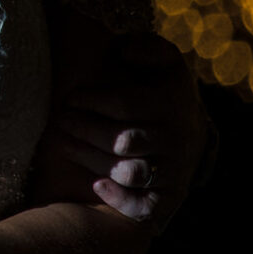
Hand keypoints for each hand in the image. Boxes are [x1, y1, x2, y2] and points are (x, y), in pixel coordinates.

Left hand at [45, 33, 206, 224]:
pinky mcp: (168, 196)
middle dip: (85, 129)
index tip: (70, 97)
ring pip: (130, 172)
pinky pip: (147, 206)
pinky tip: (95, 186)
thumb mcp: (163, 60)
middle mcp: (174, 139)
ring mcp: (173, 170)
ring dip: (91, 160)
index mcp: (171, 104)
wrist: (192, 132)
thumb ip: (147, 47)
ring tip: (62, 143)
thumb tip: (123, 49)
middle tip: (60, 120)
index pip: (125, 104)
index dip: (92, 100)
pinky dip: (121, 200)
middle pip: (123, 140)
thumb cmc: (162, 89)